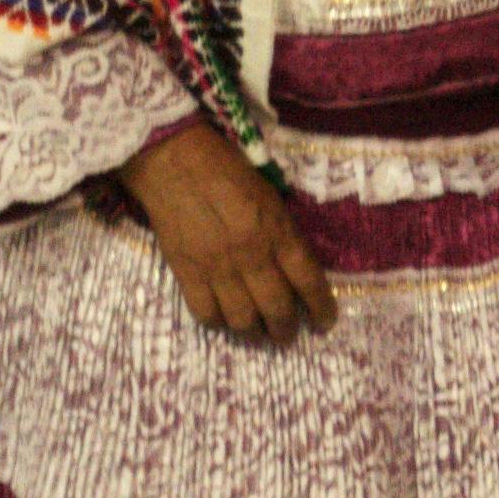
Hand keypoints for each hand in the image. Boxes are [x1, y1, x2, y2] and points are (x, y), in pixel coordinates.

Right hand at [117, 125, 335, 341]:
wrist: (174, 161)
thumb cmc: (228, 170)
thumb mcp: (271, 197)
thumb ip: (284, 233)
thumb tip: (295, 267)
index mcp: (278, 232)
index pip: (309, 281)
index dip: (320, 308)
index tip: (324, 323)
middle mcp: (251, 256)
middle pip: (276, 308)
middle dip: (286, 329)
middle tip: (288, 336)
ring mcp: (216, 267)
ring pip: (242, 318)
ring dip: (254, 332)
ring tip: (258, 334)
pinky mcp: (185, 272)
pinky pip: (205, 312)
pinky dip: (218, 323)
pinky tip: (225, 320)